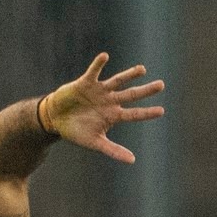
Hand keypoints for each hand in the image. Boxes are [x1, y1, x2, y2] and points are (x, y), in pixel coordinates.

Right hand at [40, 52, 165, 163]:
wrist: (55, 119)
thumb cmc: (76, 131)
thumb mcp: (94, 142)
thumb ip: (113, 150)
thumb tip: (133, 160)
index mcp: (114, 115)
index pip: (134, 114)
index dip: (147, 113)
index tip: (161, 111)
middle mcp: (110, 101)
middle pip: (132, 95)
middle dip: (146, 91)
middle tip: (161, 86)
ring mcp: (99, 91)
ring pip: (118, 81)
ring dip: (129, 75)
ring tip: (142, 70)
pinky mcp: (86, 83)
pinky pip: (93, 72)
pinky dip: (98, 64)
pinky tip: (105, 56)